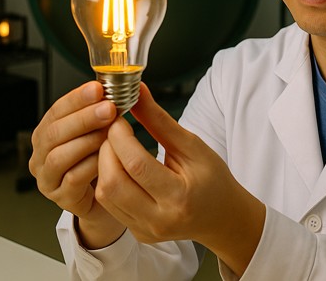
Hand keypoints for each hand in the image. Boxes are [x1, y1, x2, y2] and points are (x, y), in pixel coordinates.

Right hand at [29, 81, 125, 247]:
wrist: (109, 197)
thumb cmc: (102, 161)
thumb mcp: (99, 132)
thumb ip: (100, 111)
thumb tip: (116, 86)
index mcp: (46, 134)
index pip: (56, 111)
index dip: (76, 98)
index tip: (98, 88)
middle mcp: (41, 156)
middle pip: (54, 133)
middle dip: (83, 118)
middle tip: (109, 108)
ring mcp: (48, 179)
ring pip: (59, 156)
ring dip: (86, 141)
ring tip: (110, 133)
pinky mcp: (61, 199)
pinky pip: (72, 180)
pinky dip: (90, 166)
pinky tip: (107, 158)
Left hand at [96, 83, 265, 275]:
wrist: (222, 216)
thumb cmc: (212, 178)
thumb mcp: (192, 145)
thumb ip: (160, 120)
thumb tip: (137, 91)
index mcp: (179, 197)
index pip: (136, 164)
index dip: (120, 136)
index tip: (119, 116)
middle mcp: (160, 219)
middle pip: (113, 183)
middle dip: (107, 149)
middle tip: (113, 129)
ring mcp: (146, 230)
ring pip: (105, 195)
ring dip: (104, 164)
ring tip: (115, 145)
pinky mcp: (138, 234)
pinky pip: (110, 205)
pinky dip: (108, 179)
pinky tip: (118, 164)